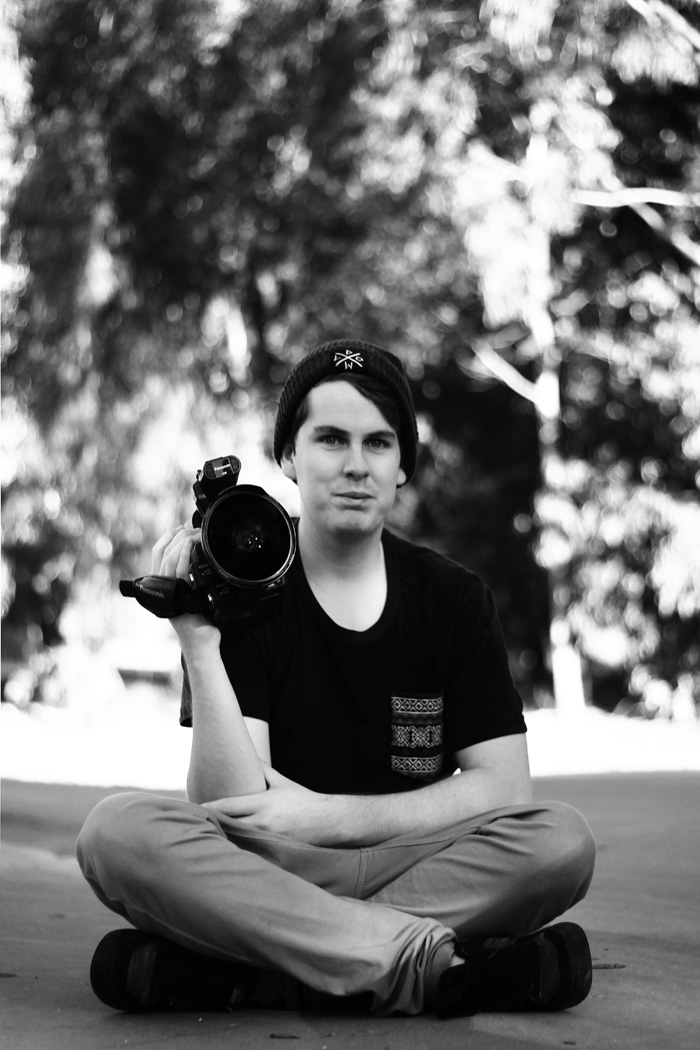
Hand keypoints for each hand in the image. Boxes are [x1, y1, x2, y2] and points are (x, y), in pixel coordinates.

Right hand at [151, 524, 219, 646]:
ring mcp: (169, 592)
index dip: (167, 537)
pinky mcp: (179, 596)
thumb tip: (200, 561)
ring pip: (168, 558)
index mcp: (163, 585)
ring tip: (195, 534)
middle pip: (161, 552)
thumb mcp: (194, 596)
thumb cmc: (200, 622)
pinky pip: (178, 570)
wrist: (202, 644)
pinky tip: (191, 545)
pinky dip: (184, 554)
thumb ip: (191, 580)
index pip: (158, 554)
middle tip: (192, 528)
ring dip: (182, 541)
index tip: (180, 527)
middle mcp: (162, 588)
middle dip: (177, 535)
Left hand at [202, 765, 335, 844]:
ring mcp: (268, 837)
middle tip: (196, 824)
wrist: (327, 820)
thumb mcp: (282, 782)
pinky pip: (251, 851)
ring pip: (237, 840)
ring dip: (224, 838)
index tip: (196, 807)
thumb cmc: (303, 800)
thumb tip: (249, 757)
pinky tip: (229, 850)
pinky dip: (239, 849)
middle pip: (229, 825)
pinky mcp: (273, 849)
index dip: (210, 807)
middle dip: (213, 824)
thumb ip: (264, 771)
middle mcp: (263, 821)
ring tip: (208, 837)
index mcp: (263, 802)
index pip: (229, 805)